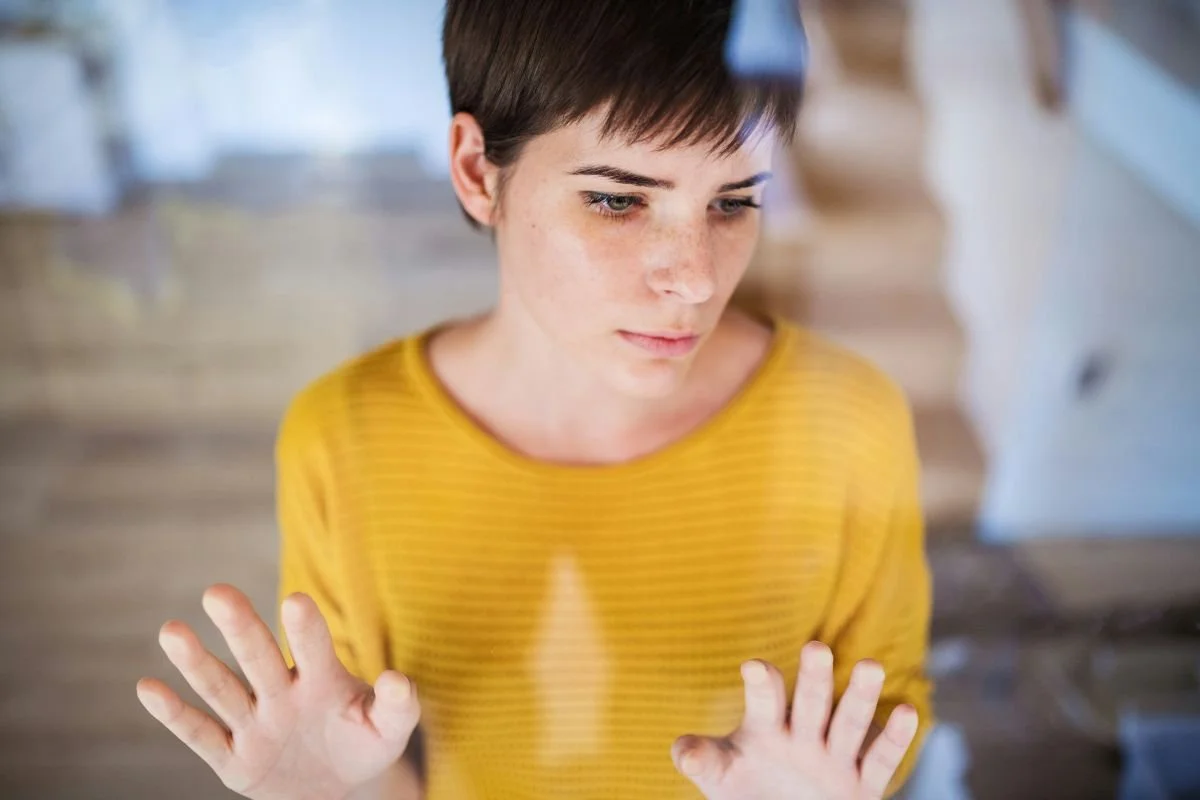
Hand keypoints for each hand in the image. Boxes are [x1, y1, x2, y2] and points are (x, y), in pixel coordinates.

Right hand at [137, 585, 420, 799]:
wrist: (339, 784)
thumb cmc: (365, 741)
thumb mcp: (390, 728)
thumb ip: (399, 704)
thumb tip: (396, 679)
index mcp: (322, 680)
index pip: (314, 649)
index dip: (306, 629)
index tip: (296, 600)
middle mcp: (282, 693)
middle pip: (259, 657)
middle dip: (241, 628)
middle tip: (218, 592)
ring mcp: (255, 724)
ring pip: (223, 690)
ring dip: (197, 664)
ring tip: (171, 630)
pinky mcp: (234, 759)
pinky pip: (202, 735)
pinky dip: (176, 715)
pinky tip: (148, 686)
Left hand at [671, 642, 918, 799]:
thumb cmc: (748, 791)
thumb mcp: (722, 777)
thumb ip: (706, 761)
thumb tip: (682, 752)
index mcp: (767, 727)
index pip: (764, 701)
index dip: (761, 685)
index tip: (754, 666)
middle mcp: (803, 735)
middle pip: (809, 703)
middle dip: (812, 679)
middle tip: (815, 648)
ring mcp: (834, 758)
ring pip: (848, 723)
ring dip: (859, 697)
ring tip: (869, 666)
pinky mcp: (862, 787)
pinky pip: (880, 760)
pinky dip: (892, 737)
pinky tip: (906, 711)